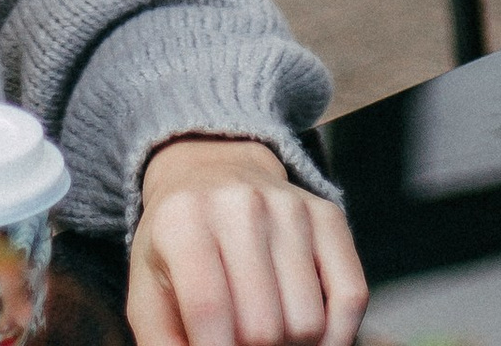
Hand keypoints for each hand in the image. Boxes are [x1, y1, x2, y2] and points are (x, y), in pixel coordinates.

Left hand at [130, 139, 365, 345]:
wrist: (212, 172)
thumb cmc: (177, 249)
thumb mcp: (148, 290)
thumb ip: (162, 343)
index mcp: (183, 220)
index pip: (209, 312)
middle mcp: (241, 203)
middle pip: (263, 329)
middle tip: (238, 341)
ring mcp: (290, 206)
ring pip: (307, 323)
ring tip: (265, 333)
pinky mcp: (328, 214)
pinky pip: (351, 298)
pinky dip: (335, 336)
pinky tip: (307, 335)